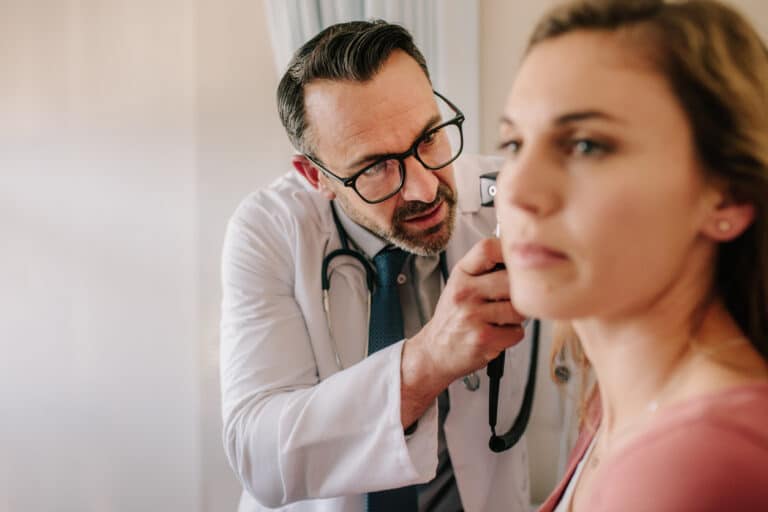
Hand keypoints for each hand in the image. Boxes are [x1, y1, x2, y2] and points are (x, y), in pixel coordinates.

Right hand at [400, 238, 526, 426]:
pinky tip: (497, 334)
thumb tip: (522, 258)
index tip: (515, 262)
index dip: (508, 252)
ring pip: (519, 309)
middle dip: (518, 293)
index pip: (488, 249)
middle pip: (512, 280)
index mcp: (461, 275)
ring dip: (516, 318)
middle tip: (507, 301)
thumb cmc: (453, 318)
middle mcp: (465, 292)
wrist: (435, 351)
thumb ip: (485, 270)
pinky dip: (512, 336)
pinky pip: (517, 332)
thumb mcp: (460, 285)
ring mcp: (473, 316)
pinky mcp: (484, 339)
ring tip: (499, 320)